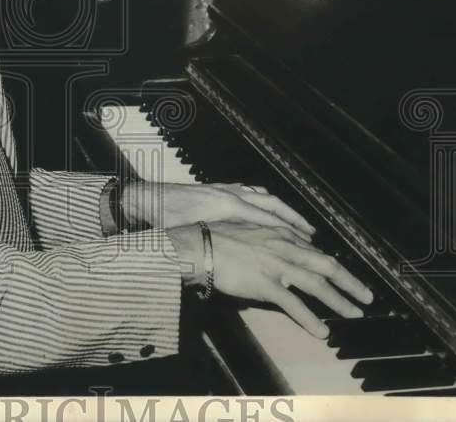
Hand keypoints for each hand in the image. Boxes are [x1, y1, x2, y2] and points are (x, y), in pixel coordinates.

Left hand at [123, 181, 315, 239]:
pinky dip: (262, 200)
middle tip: (311, 234)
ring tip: (296, 224)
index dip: (288, 229)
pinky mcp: (215, 189)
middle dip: (293, 218)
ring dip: (280, 209)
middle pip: (270, 204)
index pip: (266, 217)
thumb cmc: (164, 221)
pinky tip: (266, 210)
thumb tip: (235, 266)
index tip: (308, 243)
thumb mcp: (190, 236)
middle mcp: (229, 194)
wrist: (144, 198)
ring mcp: (223, 189)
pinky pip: (247, 192)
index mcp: (226, 205)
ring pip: (261, 195)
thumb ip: (214, 248)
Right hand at [166, 221, 373, 337]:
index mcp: (281, 236)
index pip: (315, 252)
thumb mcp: (250, 233)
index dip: (334, 267)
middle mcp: (283, 248)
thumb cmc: (218, 239)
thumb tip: (283, 253)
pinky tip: (321, 331)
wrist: (200, 245)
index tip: (346, 277)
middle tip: (367, 297)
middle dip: (350, 282)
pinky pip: (293, 304)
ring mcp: (276, 266)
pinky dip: (310, 318)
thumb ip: (270, 241)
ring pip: (316, 284)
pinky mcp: (264, 284)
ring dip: (339, 301)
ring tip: (354, 314)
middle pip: (326, 265)